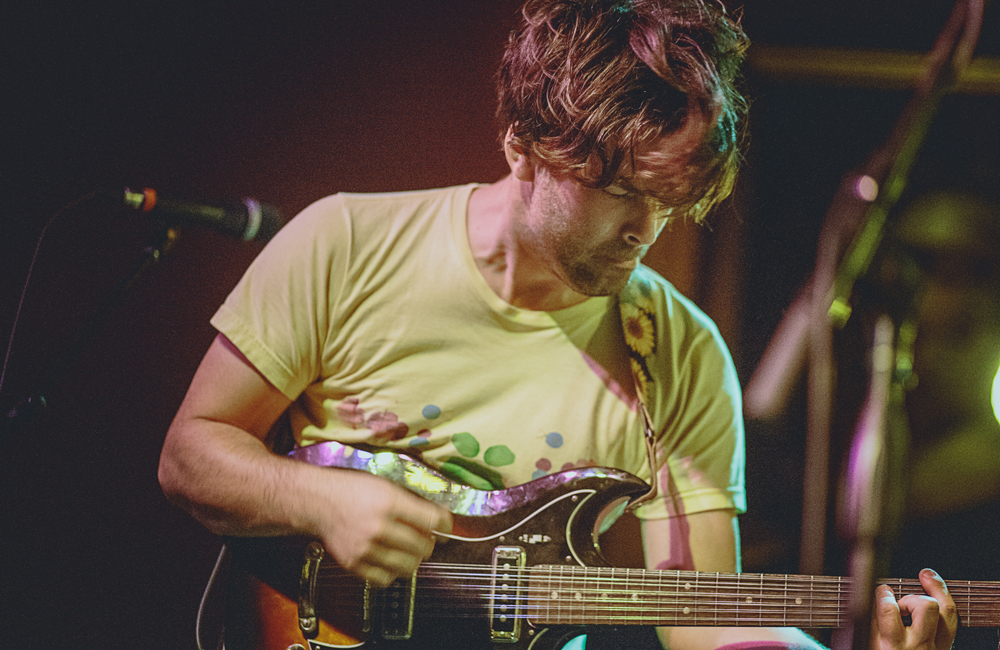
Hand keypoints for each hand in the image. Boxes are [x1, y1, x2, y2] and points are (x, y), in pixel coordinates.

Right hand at [316, 471, 452, 587]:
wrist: (318, 501)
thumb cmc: (352, 490)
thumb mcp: (385, 485)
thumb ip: (410, 501)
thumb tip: (437, 516)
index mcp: (390, 502)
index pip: (432, 520)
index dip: (445, 524)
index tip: (446, 525)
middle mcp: (379, 526)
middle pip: (423, 546)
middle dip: (430, 543)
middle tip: (427, 539)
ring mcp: (366, 548)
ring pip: (408, 566)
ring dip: (414, 560)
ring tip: (410, 552)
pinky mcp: (354, 563)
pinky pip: (384, 579)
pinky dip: (392, 573)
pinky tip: (391, 562)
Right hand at [870, 569, 957, 649]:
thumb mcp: (874, 646)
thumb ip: (876, 621)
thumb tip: (878, 595)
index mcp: (895, 645)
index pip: (889, 610)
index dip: (884, 593)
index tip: (882, 590)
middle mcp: (920, 645)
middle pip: (927, 606)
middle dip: (914, 597)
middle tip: (904, 601)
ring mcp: (938, 647)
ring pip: (948, 610)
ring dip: (935, 593)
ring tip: (926, 580)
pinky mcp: (948, 646)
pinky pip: (953, 619)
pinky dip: (944, 603)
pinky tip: (937, 595)